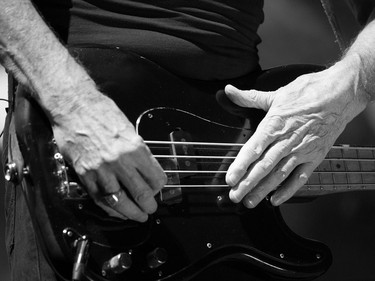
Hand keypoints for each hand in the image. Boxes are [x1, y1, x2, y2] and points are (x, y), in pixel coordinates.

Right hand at [52, 93, 166, 221]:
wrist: (73, 106)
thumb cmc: (102, 112)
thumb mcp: (129, 129)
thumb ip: (138, 151)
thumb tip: (146, 170)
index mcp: (135, 148)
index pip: (156, 178)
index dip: (159, 187)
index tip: (158, 189)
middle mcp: (120, 161)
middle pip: (141, 194)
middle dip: (149, 205)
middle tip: (151, 209)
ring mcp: (101, 169)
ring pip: (120, 201)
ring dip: (131, 213)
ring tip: (138, 216)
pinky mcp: (84, 174)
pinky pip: (99, 198)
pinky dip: (110, 209)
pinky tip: (117, 212)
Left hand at [224, 60, 368, 207]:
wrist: (340, 94)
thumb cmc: (308, 93)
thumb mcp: (276, 94)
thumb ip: (249, 97)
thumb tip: (228, 91)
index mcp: (274, 124)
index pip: (253, 149)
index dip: (240, 166)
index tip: (230, 178)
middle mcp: (286, 140)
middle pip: (264, 166)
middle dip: (247, 183)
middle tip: (235, 196)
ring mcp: (301, 150)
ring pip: (279, 174)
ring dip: (263, 189)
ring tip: (250, 201)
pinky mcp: (315, 157)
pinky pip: (300, 177)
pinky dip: (288, 190)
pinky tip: (276, 199)